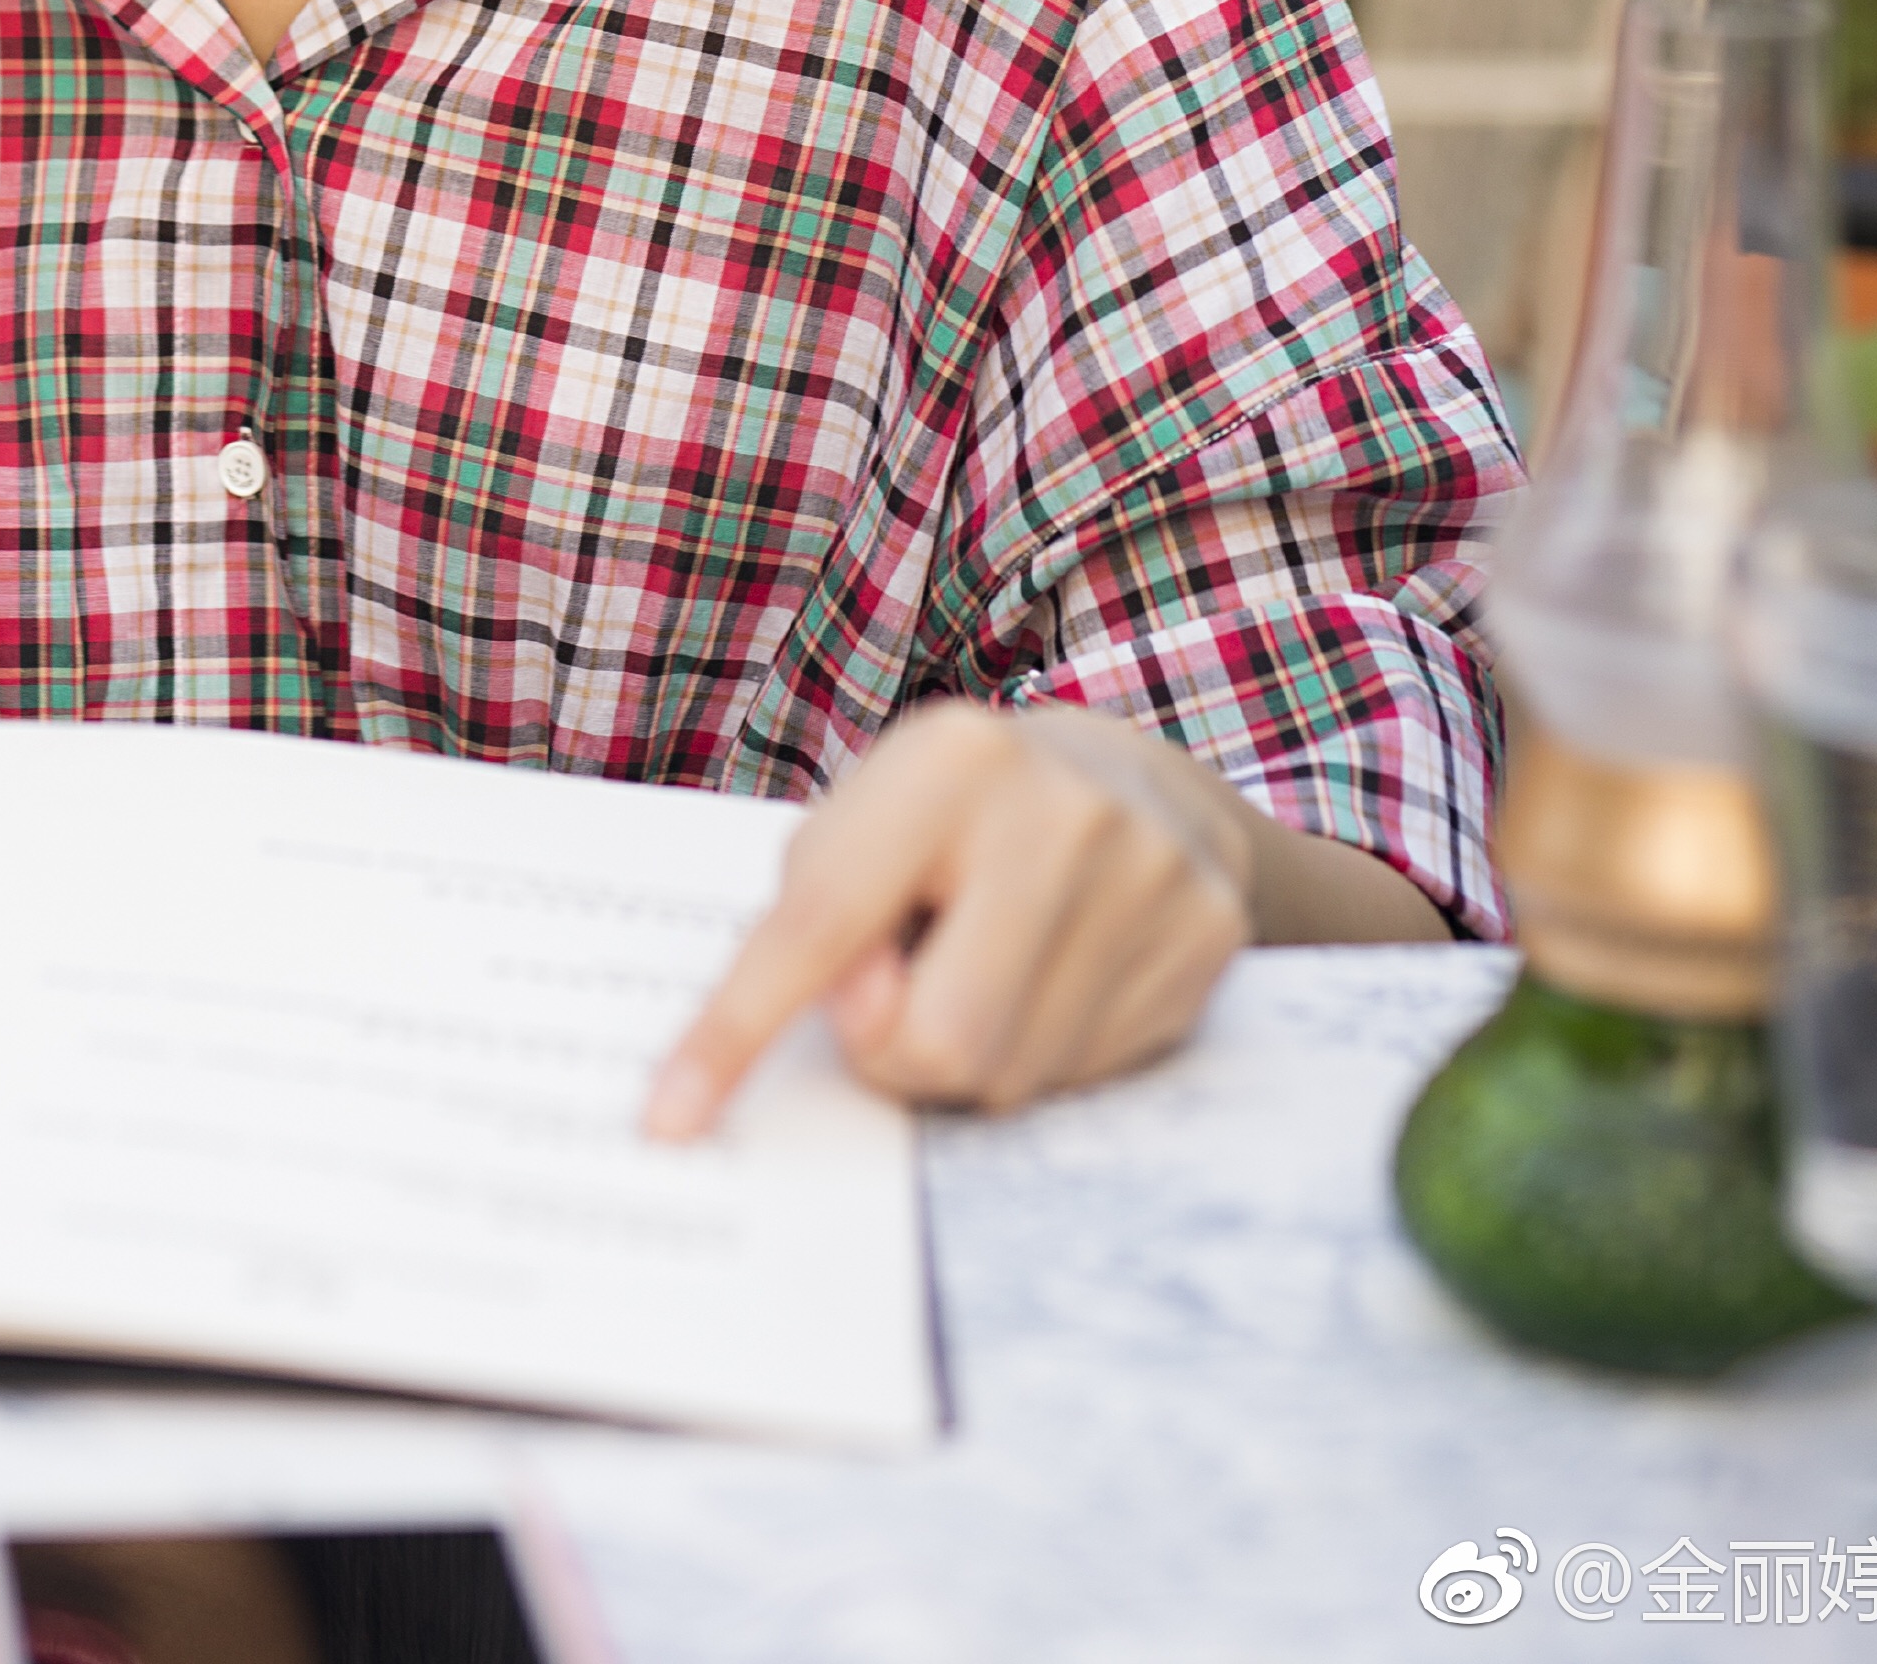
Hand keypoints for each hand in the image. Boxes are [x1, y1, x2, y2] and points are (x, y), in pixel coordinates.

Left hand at [644, 701, 1250, 1132]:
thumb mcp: (872, 821)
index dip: (736, 1028)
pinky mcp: (1208, 939)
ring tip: (987, 969)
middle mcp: (1061, 810)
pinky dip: (1045, 1055)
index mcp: (949, 759)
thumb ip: (829, 915)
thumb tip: (860, 1023)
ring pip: (1011, 1078)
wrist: (1138, 782)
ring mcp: (1149, 876)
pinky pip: (1089, 1080)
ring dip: (971, 1059)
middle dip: (892, 1054)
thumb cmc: (959, 815)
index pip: (822, 923)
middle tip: (898, 995)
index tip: (669, 1117)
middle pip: (935, 1041)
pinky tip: (1056, 979)